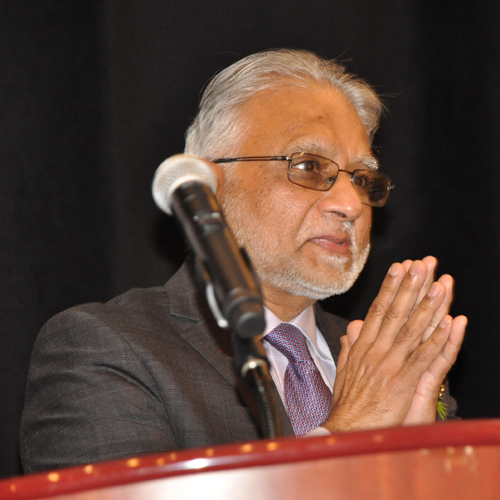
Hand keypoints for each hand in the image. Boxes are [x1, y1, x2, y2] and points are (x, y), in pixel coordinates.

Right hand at [323, 258, 466, 431]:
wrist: (345, 428)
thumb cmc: (346, 401)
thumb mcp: (344, 368)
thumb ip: (350, 346)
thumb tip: (353, 328)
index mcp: (362, 345)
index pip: (378, 310)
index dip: (390, 287)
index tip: (399, 267)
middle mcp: (375, 349)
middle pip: (395, 312)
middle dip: (410, 286)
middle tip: (421, 264)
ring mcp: (389, 364)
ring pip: (411, 329)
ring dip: (426, 306)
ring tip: (439, 285)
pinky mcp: (402, 382)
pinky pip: (423, 357)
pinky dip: (436, 339)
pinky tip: (448, 323)